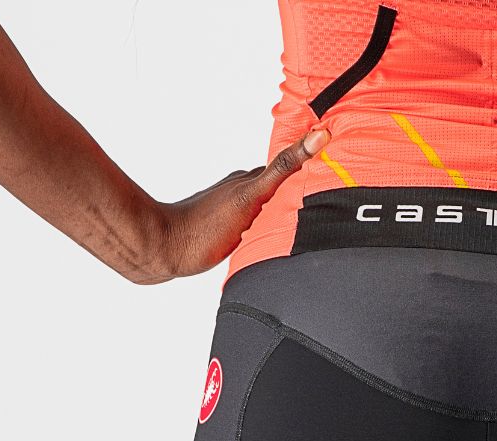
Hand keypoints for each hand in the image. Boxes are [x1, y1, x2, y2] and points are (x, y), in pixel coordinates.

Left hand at [136, 127, 330, 283]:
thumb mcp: (251, 195)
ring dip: (283, 210)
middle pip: (278, 187)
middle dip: (299, 188)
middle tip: (326, 189)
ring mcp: (232, 213)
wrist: (164, 249)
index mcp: (249, 182)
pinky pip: (255, 227)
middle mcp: (240, 193)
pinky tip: (272, 237)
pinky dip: (268, 228)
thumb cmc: (205, 225)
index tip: (331, 151)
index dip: (309, 162)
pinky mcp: (225, 233)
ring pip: (266, 207)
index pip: (287, 168)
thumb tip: (316, 136)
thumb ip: (283, 168)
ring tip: (305, 217)